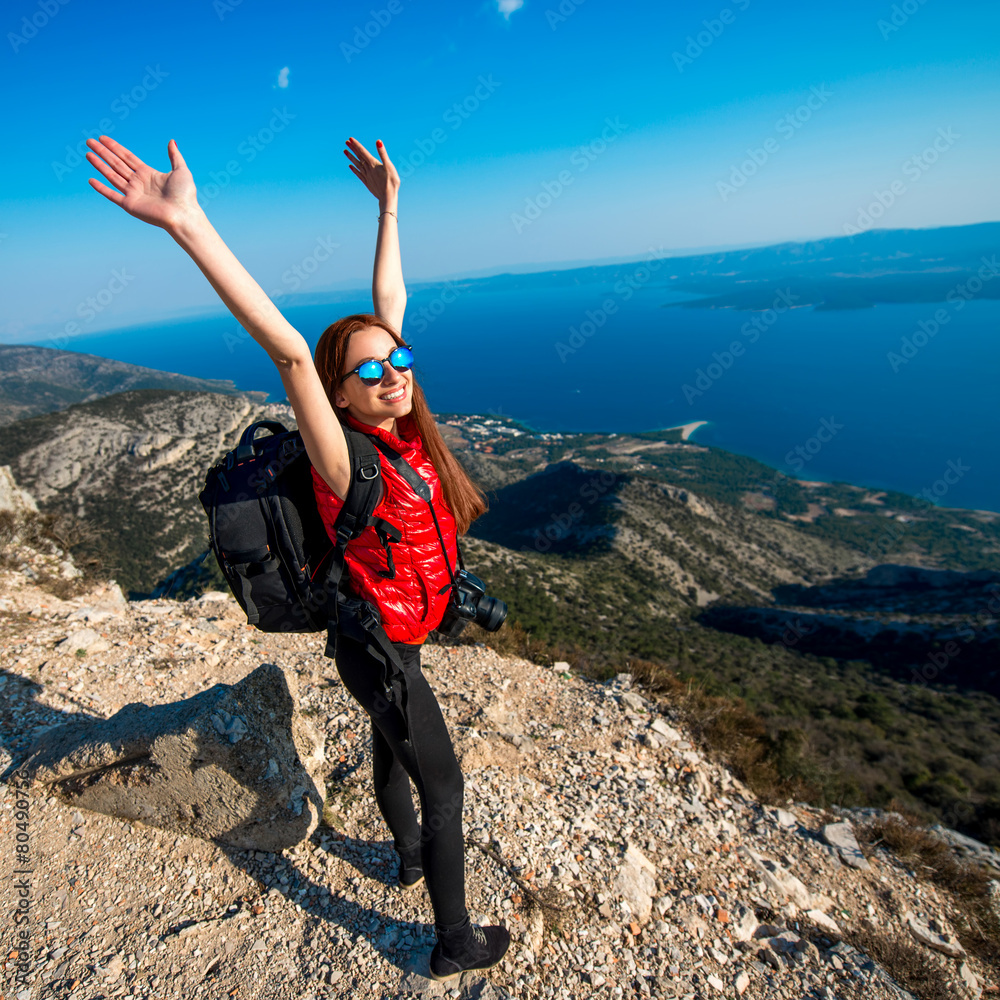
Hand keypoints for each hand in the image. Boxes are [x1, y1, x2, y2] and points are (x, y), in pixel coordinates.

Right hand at [85, 136, 199, 231]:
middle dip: (103, 152)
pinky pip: (112, 195)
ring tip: (88, 154)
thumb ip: (175, 156)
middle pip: (116, 164)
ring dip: (99, 165)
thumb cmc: (185, 196)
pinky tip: (91, 180)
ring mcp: (133, 194)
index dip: (115, 147)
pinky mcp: (130, 205)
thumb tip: (172, 141)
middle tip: (89, 141)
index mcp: (148, 174)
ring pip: (112, 176)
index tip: (103, 138)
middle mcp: (138, 183)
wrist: (183, 215)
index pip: (127, 157)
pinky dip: (101, 188)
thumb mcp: (181, 170)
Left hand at [344, 137, 398, 208]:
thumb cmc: (391, 182)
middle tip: (346, 142)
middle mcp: (368, 169)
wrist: (387, 197)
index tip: (350, 139)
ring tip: (345, 151)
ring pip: (356, 164)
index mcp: (373, 164)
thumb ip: (382, 153)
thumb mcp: (389, 166)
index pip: (362, 152)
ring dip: (351, 157)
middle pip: (359, 157)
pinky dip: (354, 169)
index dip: (356, 145)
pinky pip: (358, 174)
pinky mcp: (367, 182)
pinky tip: (350, 166)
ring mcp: (366, 176)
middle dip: (352, 149)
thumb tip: (378, 141)